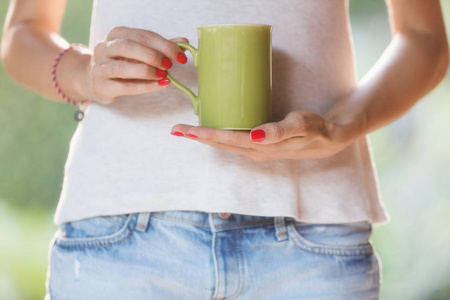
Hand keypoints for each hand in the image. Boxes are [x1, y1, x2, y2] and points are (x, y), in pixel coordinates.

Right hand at [83, 26, 188, 103]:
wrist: (92, 79)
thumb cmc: (121, 62)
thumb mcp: (138, 51)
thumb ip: (160, 47)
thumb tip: (184, 42)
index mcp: (116, 34)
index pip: (143, 35)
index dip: (164, 45)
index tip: (181, 56)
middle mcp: (104, 48)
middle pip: (128, 47)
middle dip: (153, 55)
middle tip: (169, 65)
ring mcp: (100, 68)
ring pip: (123, 68)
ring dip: (147, 71)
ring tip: (164, 76)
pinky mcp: (101, 87)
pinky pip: (125, 87)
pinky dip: (145, 87)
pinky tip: (160, 85)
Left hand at [170, 111, 360, 160]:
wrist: (328, 140)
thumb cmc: (314, 128)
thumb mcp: (300, 126)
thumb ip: (278, 131)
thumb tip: (253, 136)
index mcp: (260, 147)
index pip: (226, 140)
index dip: (204, 135)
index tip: (184, 130)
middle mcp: (254, 152)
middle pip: (220, 145)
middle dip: (197, 137)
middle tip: (175, 129)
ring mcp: (256, 151)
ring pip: (224, 145)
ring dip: (205, 139)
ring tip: (186, 130)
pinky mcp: (259, 146)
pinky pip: (233, 142)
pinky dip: (218, 136)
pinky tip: (212, 129)